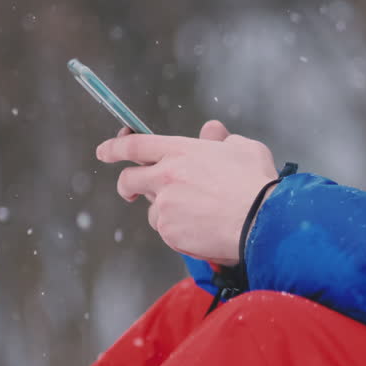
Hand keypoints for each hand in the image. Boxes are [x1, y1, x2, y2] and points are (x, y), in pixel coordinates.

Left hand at [96, 120, 278, 266]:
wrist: (261, 221)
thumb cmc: (256, 183)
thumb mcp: (243, 148)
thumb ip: (221, 139)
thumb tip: (212, 132)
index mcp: (180, 151)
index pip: (135, 145)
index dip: (115, 147)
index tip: (104, 152)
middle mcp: (166, 177)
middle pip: (128, 180)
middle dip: (126, 186)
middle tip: (131, 191)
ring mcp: (165, 207)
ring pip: (152, 211)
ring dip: (165, 212)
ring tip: (196, 215)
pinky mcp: (170, 233)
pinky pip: (167, 232)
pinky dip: (179, 232)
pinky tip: (202, 230)